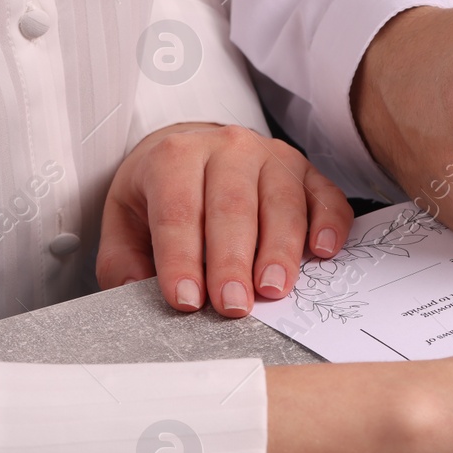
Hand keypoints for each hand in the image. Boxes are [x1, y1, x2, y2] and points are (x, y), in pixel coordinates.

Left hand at [98, 122, 353, 316]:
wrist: (196, 148)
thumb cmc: (163, 189)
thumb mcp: (125, 217)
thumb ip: (123, 259)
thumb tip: (134, 295)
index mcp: (175, 156)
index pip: (178, 211)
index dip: (181, 259)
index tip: (186, 300)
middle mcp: (228, 148)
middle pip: (233, 208)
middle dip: (233, 262)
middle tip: (233, 305)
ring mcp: (274, 157)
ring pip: (282, 204)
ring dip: (280, 251)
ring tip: (272, 290)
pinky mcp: (308, 172)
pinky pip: (327, 196)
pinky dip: (329, 224)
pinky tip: (322, 251)